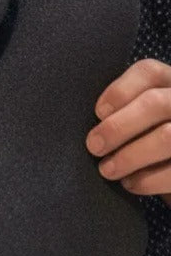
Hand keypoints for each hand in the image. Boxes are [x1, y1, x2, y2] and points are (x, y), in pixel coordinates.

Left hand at [86, 59, 170, 206]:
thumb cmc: (150, 137)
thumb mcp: (142, 116)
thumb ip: (126, 109)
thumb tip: (93, 119)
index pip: (149, 72)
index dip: (120, 90)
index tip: (97, 112)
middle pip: (155, 103)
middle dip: (119, 126)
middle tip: (93, 146)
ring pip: (167, 137)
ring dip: (130, 156)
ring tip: (107, 170)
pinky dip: (149, 180)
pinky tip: (130, 183)